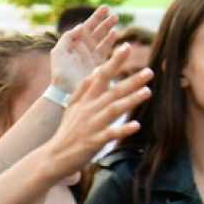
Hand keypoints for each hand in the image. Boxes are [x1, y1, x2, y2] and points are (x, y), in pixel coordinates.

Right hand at [41, 46, 151, 176]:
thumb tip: (98, 69)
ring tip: (147, 91)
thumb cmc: (66, 132)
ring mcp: (92, 126)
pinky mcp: (93, 142)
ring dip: (131, 100)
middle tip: (150, 71)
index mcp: (86, 100)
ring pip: (113, 109)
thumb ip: (84, 88)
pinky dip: (123, 130)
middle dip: (132, 81)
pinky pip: (110, 134)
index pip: (101, 76)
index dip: (114, 61)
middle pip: (113, 92)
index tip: (126, 46)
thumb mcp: (72, 107)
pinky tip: (136, 125)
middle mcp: (90, 110)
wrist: (53, 157)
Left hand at [50, 5, 116, 93]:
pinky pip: (106, 52)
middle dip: (105, 24)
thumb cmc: (60, 72)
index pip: (86, 28)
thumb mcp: (58, 52)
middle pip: (96, 33)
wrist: (65, 91)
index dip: (96, 17)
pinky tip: (116, 35)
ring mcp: (91, 58)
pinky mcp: (98, 66)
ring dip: (109, 32)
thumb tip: (80, 26)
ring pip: (103, 41)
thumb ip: (68, 37)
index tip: (106, 8)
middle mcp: (83, 50)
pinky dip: (111, 43)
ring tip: (116, 23)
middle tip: (115, 15)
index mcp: (74, 45)